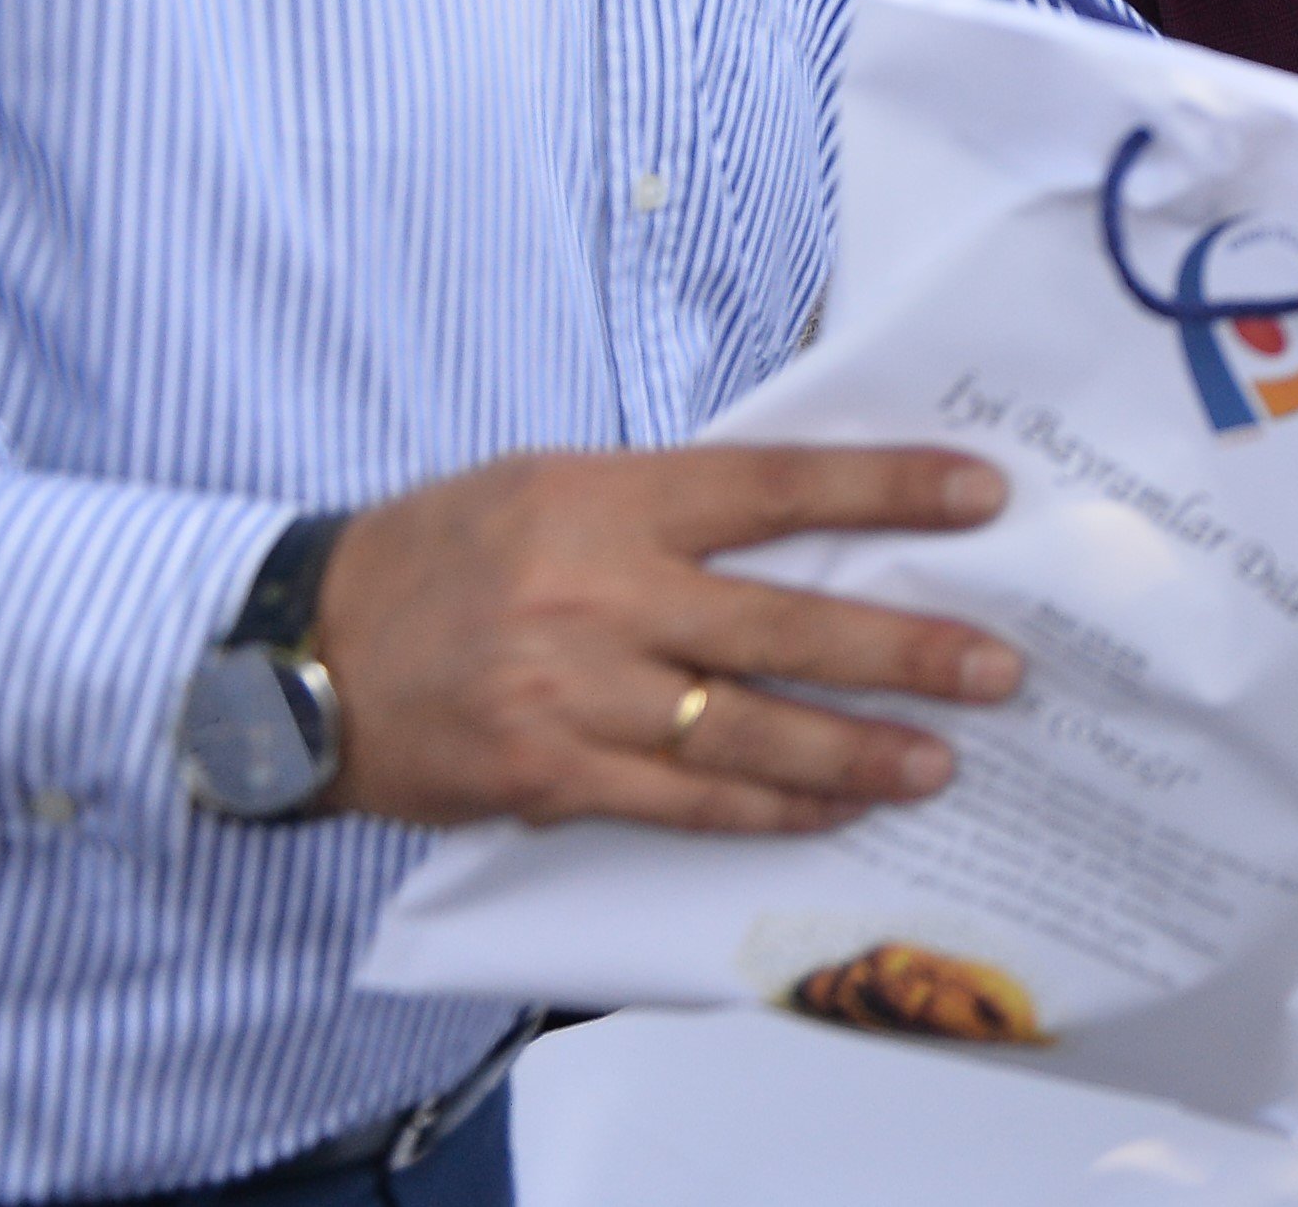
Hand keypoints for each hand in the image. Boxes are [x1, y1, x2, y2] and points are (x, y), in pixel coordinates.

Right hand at [313, 446, 1026, 834]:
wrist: (301, 650)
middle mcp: (600, 593)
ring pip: (745, 731)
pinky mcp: (547, 777)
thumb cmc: (444, 553)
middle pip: (783, 623)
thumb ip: (671, 505)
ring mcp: (575, 693)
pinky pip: (681, 803)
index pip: (777, 485)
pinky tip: (831, 812)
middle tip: (997, 669)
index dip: (885, 487)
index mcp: (609, 498)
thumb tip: (809, 520)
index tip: (981, 493)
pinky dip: (766, 812)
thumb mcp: (554, 485)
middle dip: (902, 650)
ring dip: (852, 752)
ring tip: (936, 763)